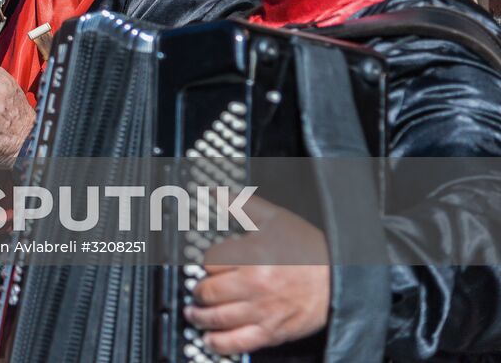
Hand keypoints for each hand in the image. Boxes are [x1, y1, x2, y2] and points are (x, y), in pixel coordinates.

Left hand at [186, 199, 329, 353]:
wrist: (341, 278)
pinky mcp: (272, 332)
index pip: (210, 262)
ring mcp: (263, 312)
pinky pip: (237, 343)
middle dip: (198, 291)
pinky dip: (219, 343)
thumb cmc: (308, 248)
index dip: (206, 263)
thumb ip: (241, 204)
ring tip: (194, 313)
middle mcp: (255, 286)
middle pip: (208, 292)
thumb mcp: (274, 218)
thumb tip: (217, 193)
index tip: (209, 265)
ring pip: (217, 319)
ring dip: (200, 317)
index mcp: (252, 257)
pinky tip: (209, 338)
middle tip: (196, 291)